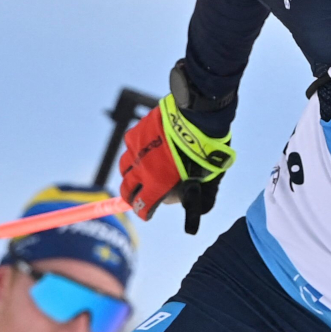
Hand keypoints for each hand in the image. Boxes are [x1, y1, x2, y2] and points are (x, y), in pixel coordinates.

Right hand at [118, 93, 234, 235]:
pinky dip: (134, 151)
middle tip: (136, 197)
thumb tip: (198, 209)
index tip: (146, 213)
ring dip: (129, 174)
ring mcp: (136, 150)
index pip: (142, 207)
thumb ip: (199, 198)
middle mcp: (141, 170)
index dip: (143, 212)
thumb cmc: (203, 151)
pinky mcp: (136, 133)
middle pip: (127, 189)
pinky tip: (144, 149)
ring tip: (137, 174)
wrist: (197, 119)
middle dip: (131, 196)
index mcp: (157, 185)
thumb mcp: (206, 181)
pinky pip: (129, 146)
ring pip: (124, 167)